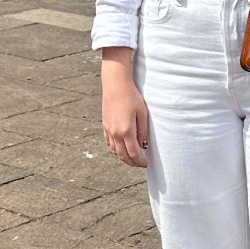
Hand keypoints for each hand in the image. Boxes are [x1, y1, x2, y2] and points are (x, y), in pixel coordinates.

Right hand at [101, 52, 148, 167]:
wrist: (115, 84)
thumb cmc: (131, 96)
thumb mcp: (142, 113)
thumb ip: (143, 132)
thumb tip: (143, 146)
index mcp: (126, 131)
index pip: (133, 153)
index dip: (139, 161)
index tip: (145, 164)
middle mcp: (115, 133)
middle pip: (123, 155)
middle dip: (132, 162)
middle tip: (139, 164)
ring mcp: (108, 129)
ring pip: (114, 151)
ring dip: (123, 157)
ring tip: (131, 158)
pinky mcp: (105, 125)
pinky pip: (109, 143)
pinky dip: (115, 149)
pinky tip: (120, 148)